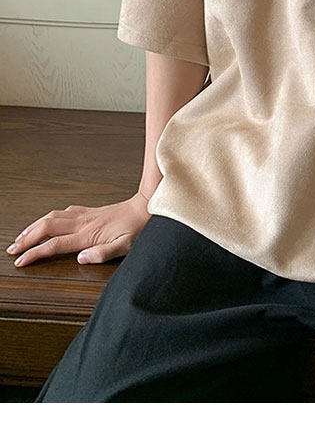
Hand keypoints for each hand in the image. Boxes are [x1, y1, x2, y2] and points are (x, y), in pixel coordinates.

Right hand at [6, 193, 151, 266]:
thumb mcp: (125, 246)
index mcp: (87, 235)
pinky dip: (50, 217)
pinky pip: (64, 212)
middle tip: (11, 249)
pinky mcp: (90, 211)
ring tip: (21, 236)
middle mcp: (82, 223)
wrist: (146, 207)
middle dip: (26, 238)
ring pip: (52, 217)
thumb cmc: (137, 229)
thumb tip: (80, 258)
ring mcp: (85, 215)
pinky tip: (48, 220)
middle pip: (46, 228)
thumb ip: (103, 254)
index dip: (34, 253)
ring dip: (34, 226)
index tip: (20, 261)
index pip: (53, 245)